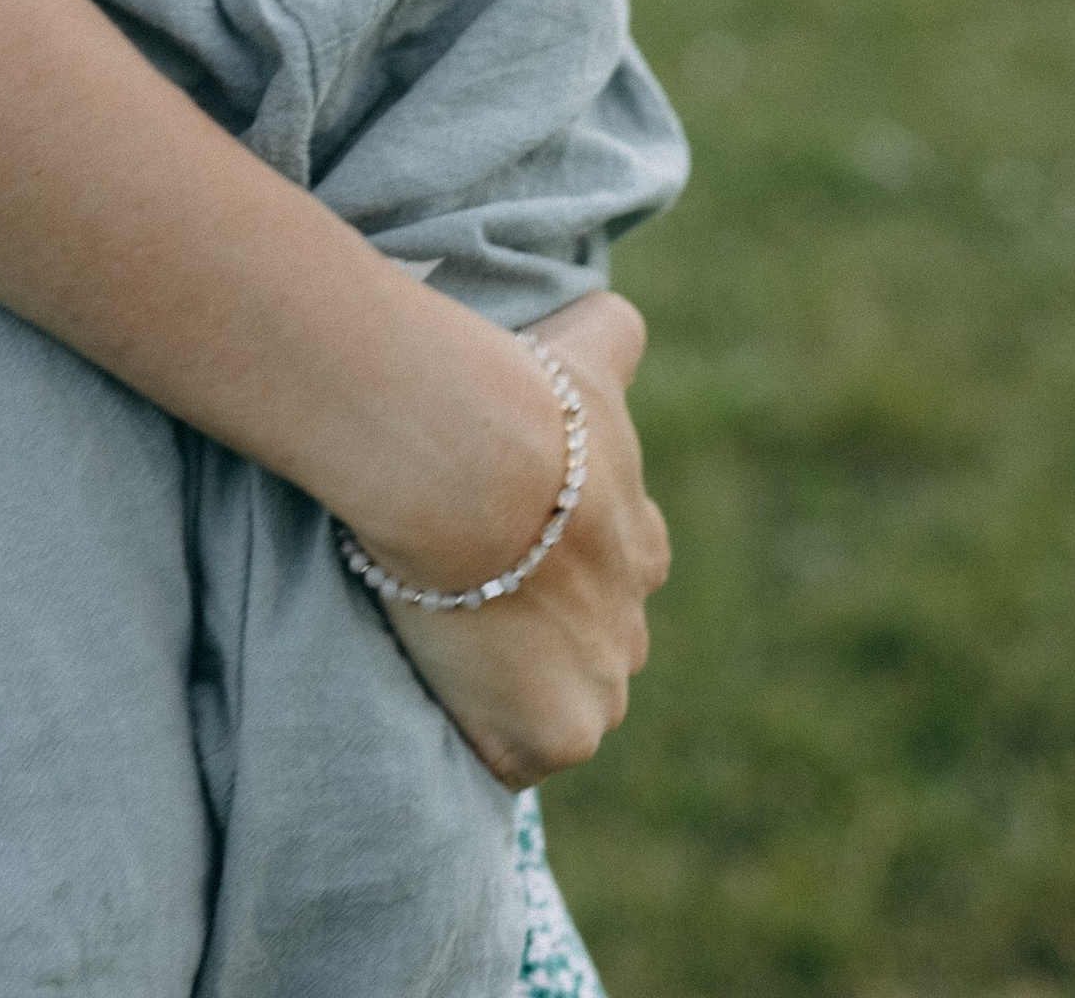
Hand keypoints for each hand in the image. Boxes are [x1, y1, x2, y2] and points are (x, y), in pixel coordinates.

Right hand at [354, 292, 668, 788]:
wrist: (470, 456)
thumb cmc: (518, 398)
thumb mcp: (582, 350)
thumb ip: (610, 335)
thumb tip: (615, 317)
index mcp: (643, 544)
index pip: (620, 568)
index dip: (566, 558)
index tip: (516, 541)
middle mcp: (635, 622)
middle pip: (593, 648)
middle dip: (546, 632)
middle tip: (473, 595)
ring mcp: (601, 687)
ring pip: (558, 706)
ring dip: (511, 688)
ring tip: (443, 647)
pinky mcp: (555, 735)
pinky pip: (506, 756)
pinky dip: (473, 729)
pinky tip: (431, 689)